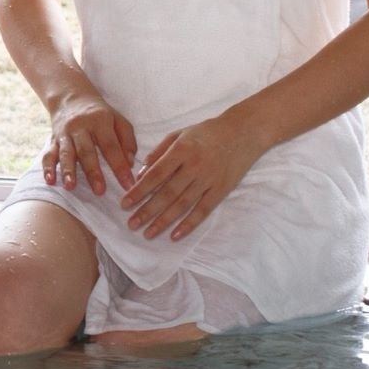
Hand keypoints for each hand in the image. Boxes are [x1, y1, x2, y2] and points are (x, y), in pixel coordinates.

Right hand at [41, 93, 136, 196]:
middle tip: (100, 191)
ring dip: (68, 170)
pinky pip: (48, 154)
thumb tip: (130, 163)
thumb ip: (127, 140)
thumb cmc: (99, 113)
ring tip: (71, 186)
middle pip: (86, 151)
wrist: (70, 96)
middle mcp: (80, 127)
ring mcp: (65, 133)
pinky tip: (50, 180)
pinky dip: (48, 168)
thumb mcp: (118, 119)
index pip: (111, 146)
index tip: (128, 184)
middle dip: (93, 172)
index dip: (119, 166)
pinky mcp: (53, 139)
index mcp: (100, 121)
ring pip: (66, 153)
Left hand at [119, 113, 260, 240]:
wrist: (243, 132)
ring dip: (163, 221)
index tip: (124, 204)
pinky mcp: (221, 190)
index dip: (139, 191)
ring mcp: (208, 180)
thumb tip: (141, 173)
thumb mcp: (179, 133)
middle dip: (147, 211)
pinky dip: (188, 224)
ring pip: (182, 205)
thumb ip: (159, 152)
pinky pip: (202, 211)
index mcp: (181, 150)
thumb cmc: (207, 132)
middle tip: (131, 224)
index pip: (156, 175)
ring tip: (147, 233)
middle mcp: (194, 166)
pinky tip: (175, 236)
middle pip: (167, 193)